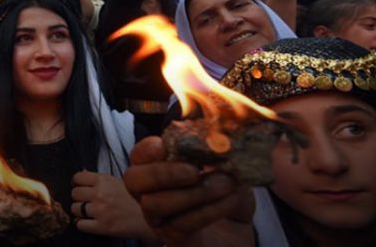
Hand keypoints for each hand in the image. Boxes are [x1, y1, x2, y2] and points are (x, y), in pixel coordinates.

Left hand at [70, 170, 156, 239]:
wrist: (151, 218)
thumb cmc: (135, 199)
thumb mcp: (118, 182)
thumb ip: (100, 179)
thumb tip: (81, 173)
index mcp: (104, 180)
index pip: (77, 177)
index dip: (77, 183)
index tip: (81, 187)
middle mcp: (100, 194)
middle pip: (74, 193)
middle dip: (79, 198)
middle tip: (86, 202)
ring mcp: (100, 211)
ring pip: (74, 209)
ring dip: (79, 212)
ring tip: (89, 213)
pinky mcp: (102, 227)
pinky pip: (79, 224)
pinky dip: (82, 224)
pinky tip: (90, 223)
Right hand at [123, 137, 254, 245]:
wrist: (242, 229)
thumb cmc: (227, 193)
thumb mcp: (227, 165)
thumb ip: (217, 152)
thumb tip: (218, 139)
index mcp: (158, 167)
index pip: (138, 155)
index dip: (148, 149)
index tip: (168, 144)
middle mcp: (150, 193)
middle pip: (134, 180)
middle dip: (162, 172)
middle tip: (194, 170)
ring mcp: (159, 219)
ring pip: (154, 204)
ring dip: (192, 192)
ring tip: (225, 184)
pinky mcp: (174, 239)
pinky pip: (180, 224)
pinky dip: (208, 210)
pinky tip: (230, 200)